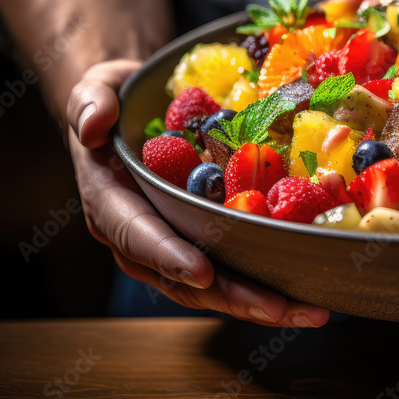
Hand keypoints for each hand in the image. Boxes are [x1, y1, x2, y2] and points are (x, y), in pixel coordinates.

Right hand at [67, 60, 328, 327]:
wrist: (135, 112)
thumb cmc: (118, 99)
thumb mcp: (98, 87)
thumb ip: (91, 102)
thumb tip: (91, 127)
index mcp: (112, 203)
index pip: (136, 235)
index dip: (168, 256)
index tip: (203, 272)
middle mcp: (141, 237)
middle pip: (184, 278)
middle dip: (232, 296)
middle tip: (280, 307)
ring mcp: (174, 245)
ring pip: (213, 287)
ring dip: (258, 303)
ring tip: (307, 311)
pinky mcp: (204, 242)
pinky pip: (232, 270)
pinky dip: (266, 285)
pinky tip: (307, 294)